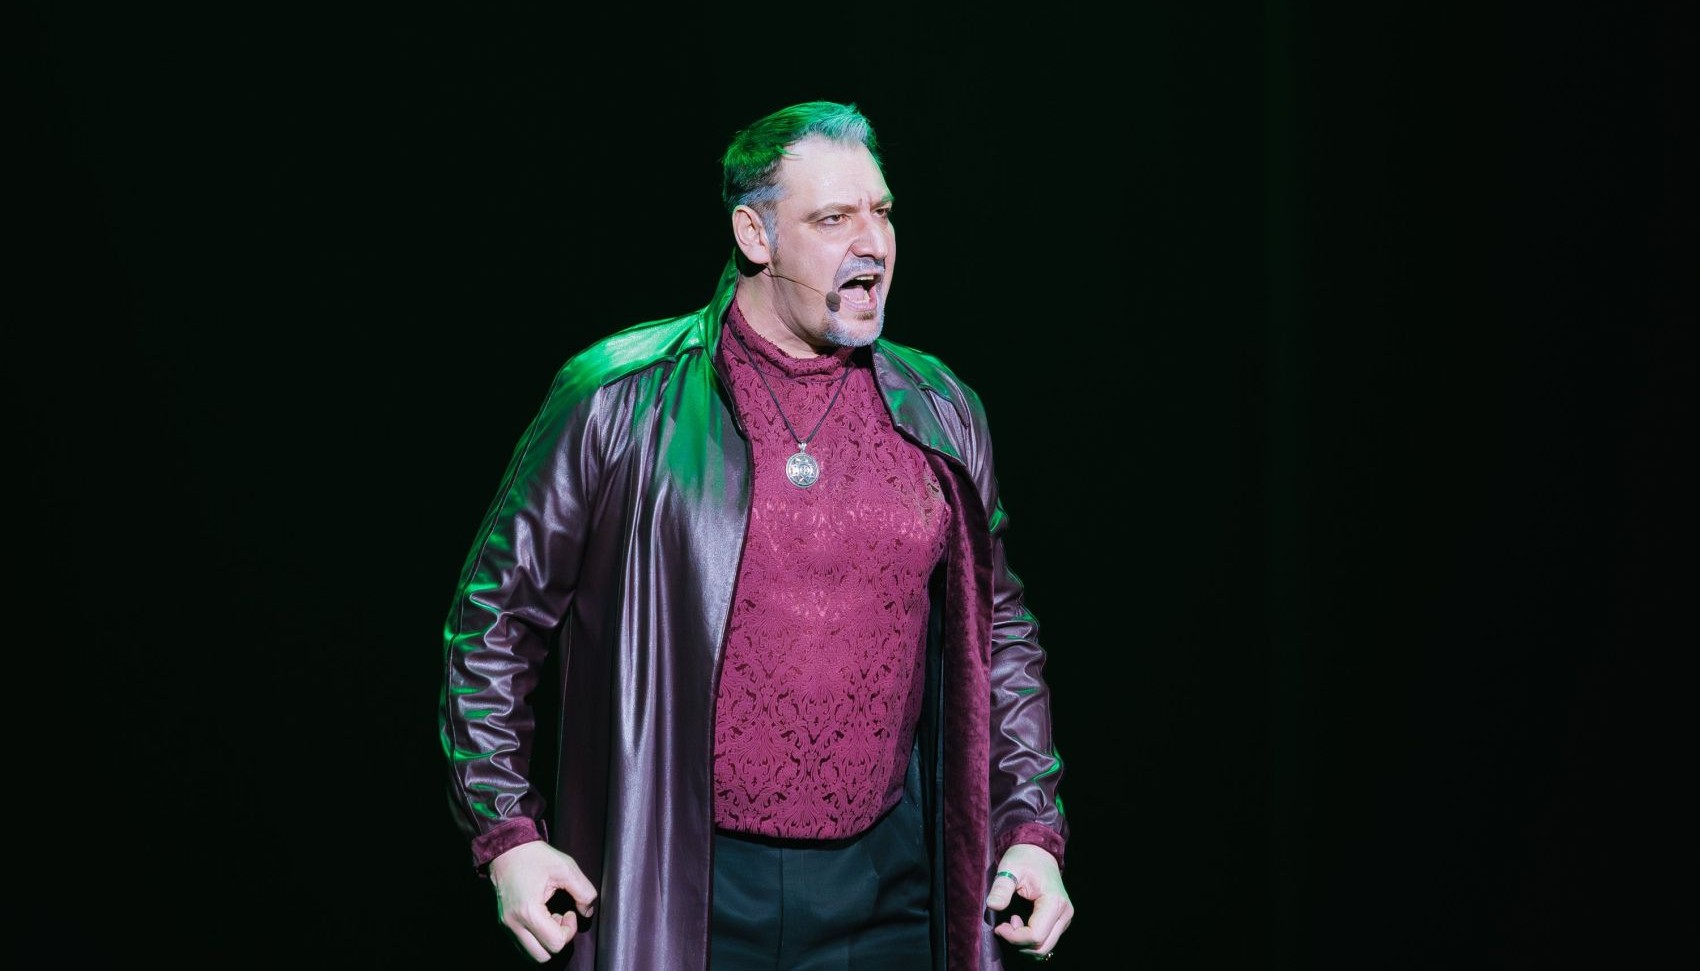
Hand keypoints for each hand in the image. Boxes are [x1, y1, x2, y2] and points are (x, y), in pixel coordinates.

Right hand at [488, 840, 598, 962]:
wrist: (507, 848)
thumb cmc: (535, 856)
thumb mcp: (567, 868)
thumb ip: (584, 891)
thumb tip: (587, 912)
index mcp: (528, 911)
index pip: (555, 943)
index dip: (569, 931)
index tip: (570, 912)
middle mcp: (514, 924)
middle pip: (542, 957)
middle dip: (558, 940)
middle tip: (561, 918)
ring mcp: (506, 926)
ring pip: (531, 954)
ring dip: (546, 941)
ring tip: (551, 918)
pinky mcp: (504, 924)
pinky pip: (523, 944)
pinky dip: (536, 938)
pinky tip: (541, 918)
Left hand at [985, 843, 1073, 960]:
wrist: (1039, 852)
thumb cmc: (1024, 858)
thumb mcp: (1009, 868)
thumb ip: (1001, 888)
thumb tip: (993, 906)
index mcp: (1055, 902)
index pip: (1035, 936)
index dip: (1014, 937)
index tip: (999, 926)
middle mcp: (1064, 914)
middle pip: (1042, 947)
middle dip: (1019, 943)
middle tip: (1004, 926)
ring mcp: (1064, 919)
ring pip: (1045, 948)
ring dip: (1024, 943)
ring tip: (1012, 922)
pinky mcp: (1059, 921)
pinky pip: (1045, 940)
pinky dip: (1029, 940)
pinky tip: (1019, 924)